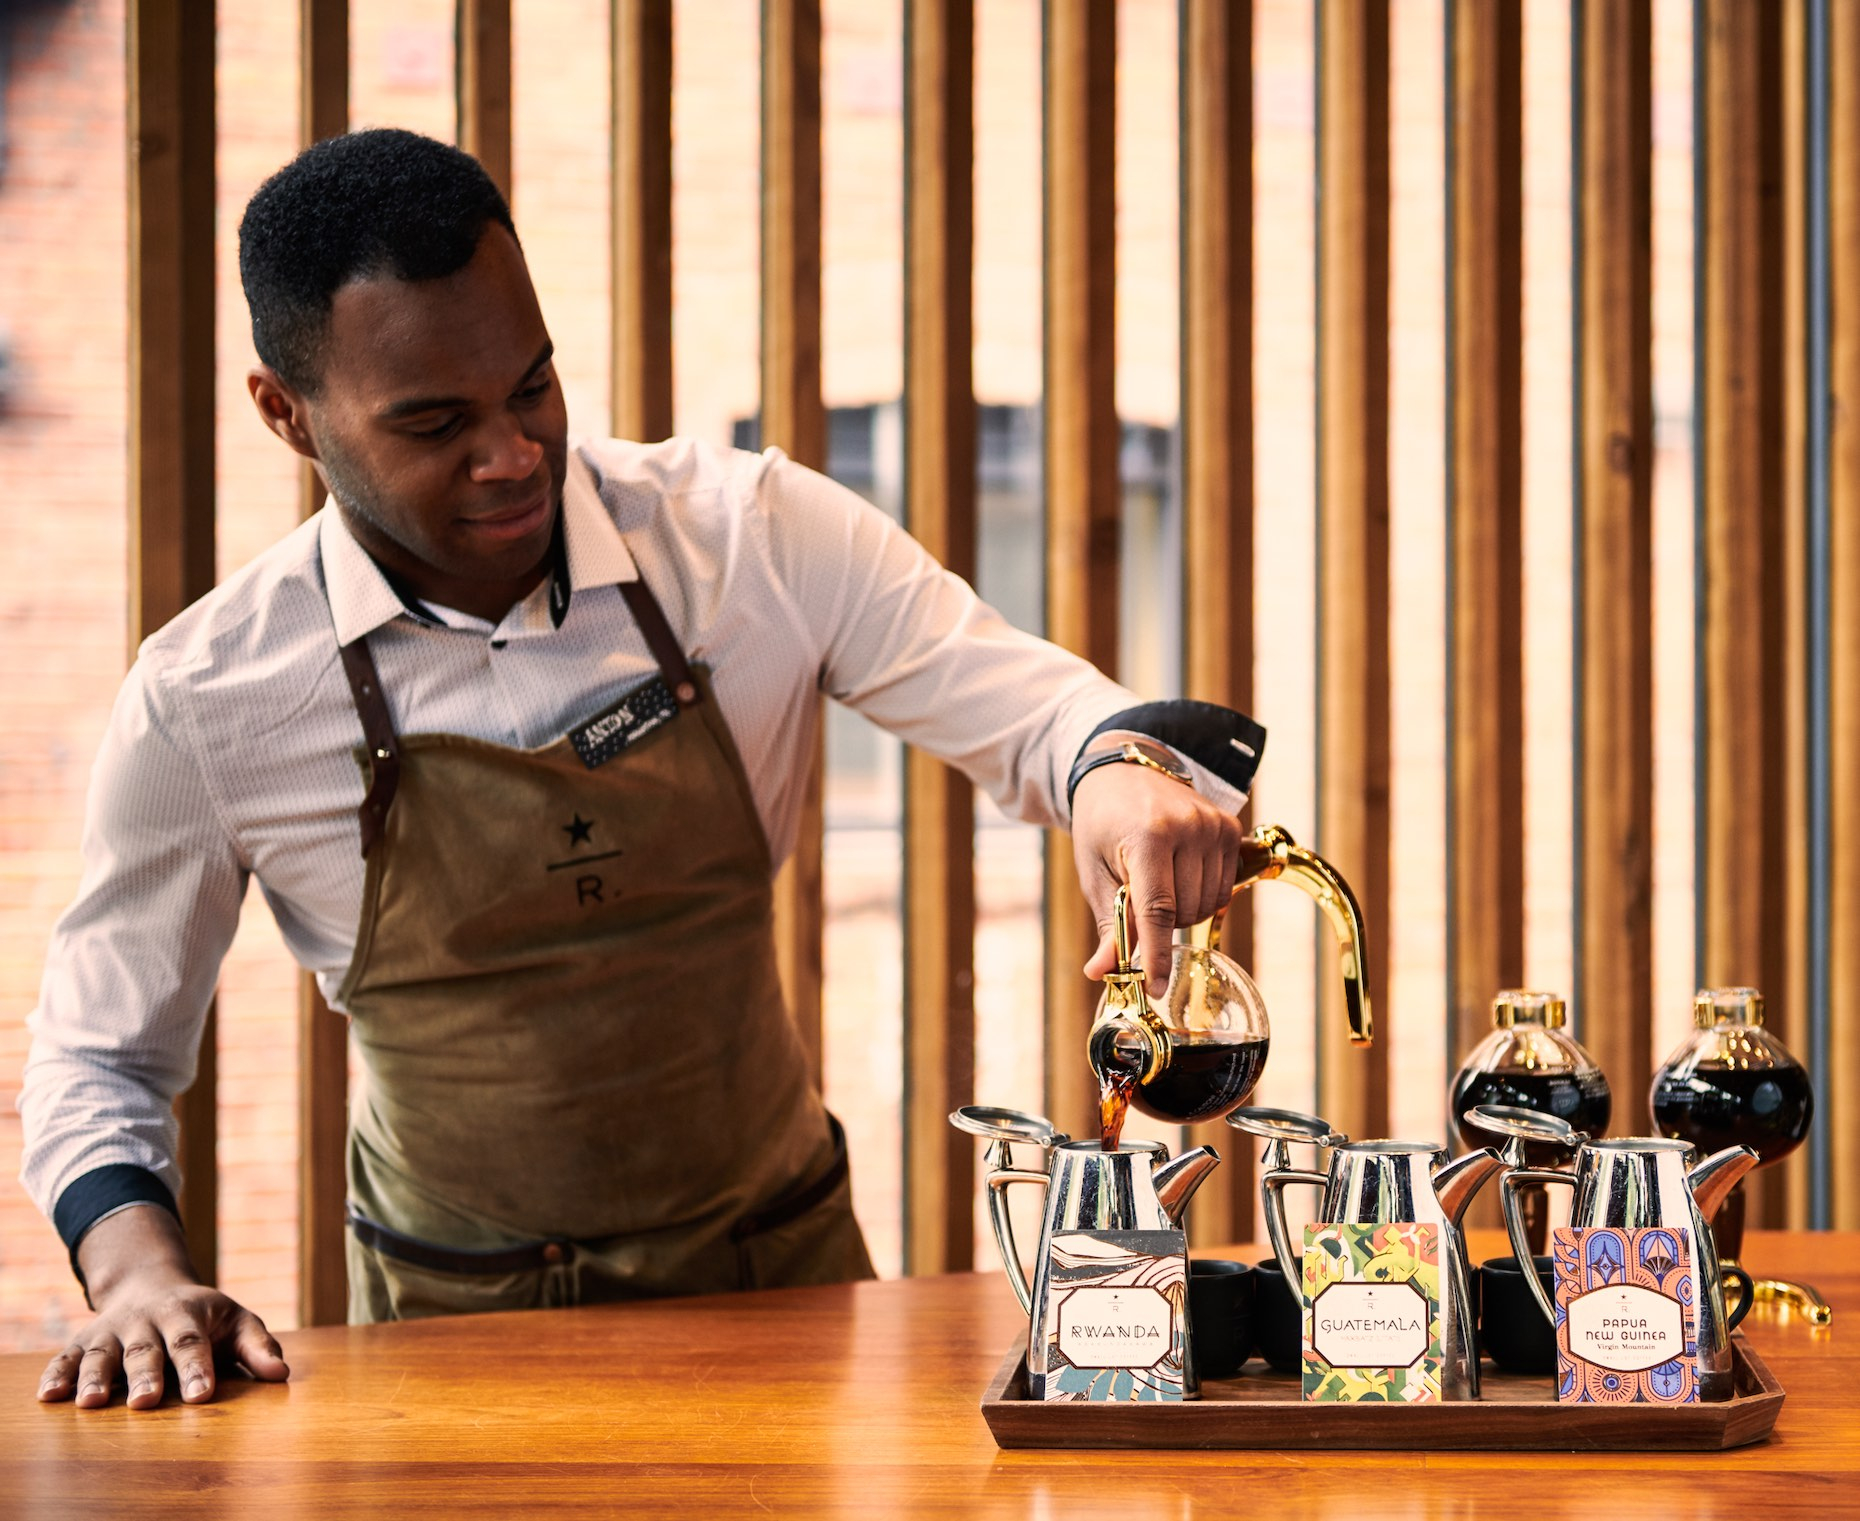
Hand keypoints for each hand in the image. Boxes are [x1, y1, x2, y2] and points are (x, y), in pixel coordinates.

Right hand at [36, 1205, 288, 1409]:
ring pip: (102, 1353)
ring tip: (90, 1404)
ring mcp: (112, 1329)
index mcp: (187, 1313)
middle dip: (146, 1375)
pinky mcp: (84, 1340)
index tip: (203, 1394)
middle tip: (146, 1401)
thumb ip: (257, 1346)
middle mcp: (146, 1319)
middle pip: (146, 1349)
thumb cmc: (204, 1316)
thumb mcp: (236, 1321)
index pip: (193, 1342)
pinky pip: (66, 1356)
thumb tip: (281, 1373)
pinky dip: (57, 1374)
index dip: (198, 1368)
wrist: (152, 1284)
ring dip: (94, 1377)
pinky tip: (48, 1396)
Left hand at [1069, 761, 1243, 991]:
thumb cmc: (1102, 825)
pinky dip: (1200, 895)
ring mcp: (1214, 826)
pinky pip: (1222, 889)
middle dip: (1159, 922)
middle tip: (1136, 895)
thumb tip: (1102, 973)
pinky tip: (1179, 873)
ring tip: (1157, 880)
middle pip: (1183, 913)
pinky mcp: (1231, 828)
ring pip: (1206, 906)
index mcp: (1148, 836)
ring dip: (1181, 910)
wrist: (1123, 774)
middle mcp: (1188, 827)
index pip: (1158, 910)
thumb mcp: (1095, 872)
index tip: (1155, 988)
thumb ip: (1108, 923)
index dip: (1156, 954)